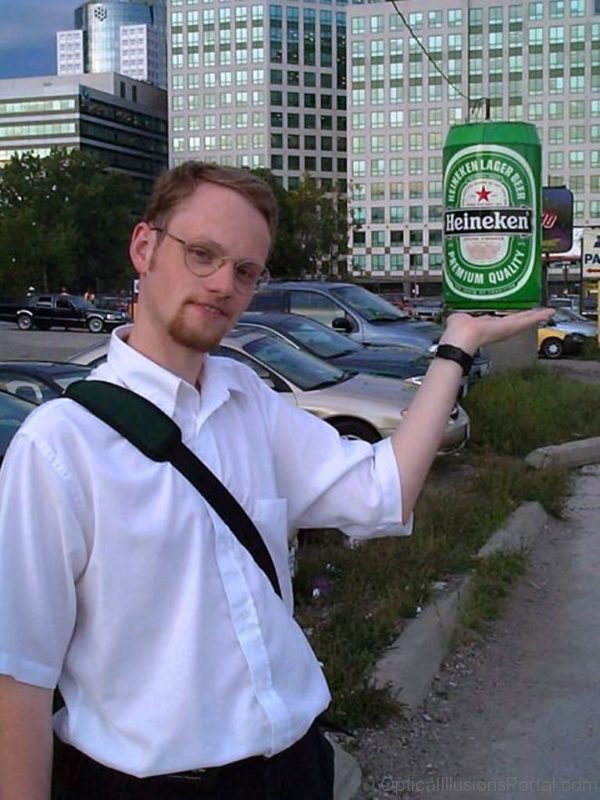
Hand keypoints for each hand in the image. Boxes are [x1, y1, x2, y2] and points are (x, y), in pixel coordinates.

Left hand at [440, 307, 555, 354]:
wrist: (463, 336)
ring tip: (548, 311)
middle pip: (518, 320)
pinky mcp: (513, 326)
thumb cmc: (458, 330)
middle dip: (529, 315)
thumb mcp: (461, 318)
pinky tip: (550, 311)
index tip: (518, 313)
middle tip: (540, 312)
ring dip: (537, 315)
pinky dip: (540, 315)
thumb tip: (456, 316)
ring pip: (525, 320)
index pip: (502, 320)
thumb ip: (461, 316)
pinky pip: (529, 319)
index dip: (510, 317)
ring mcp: (508, 328)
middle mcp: (500, 328)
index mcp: (487, 325)